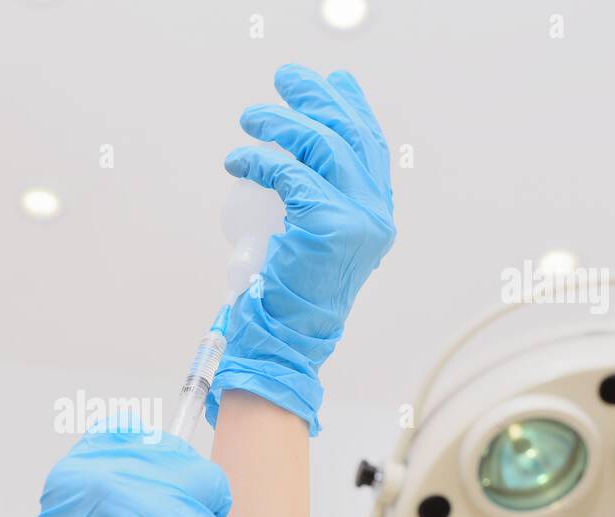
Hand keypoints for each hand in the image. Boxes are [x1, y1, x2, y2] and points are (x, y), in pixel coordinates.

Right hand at [0, 412, 239, 516]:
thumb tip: (148, 449)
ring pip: (211, 505)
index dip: (157, 465)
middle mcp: (118, 479)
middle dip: (190, 500)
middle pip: (189, 464)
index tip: (157, 490)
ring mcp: (160, 508)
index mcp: (80, 472)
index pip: (138, 435)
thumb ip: (105, 484)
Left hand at [205, 64, 395, 436]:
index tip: (331, 81)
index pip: (370, 147)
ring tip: (251, 118)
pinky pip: (289, 175)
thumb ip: (320, 207)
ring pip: (320, 148)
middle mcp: (376, 214)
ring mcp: (359, 219)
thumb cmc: (289, 293)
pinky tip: (238, 159)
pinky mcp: (330, 226)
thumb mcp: (314, 241)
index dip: (351, 108)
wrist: (287, 339)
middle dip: (315, 100)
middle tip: (285, 80)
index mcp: (377, 215)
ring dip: (281, 124)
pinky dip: (259, 161)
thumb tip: (298, 165)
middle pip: (348, 136)